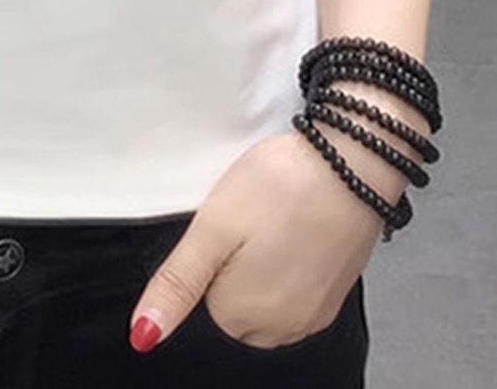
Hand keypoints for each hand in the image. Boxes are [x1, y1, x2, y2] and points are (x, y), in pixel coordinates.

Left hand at [129, 129, 382, 351]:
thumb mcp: (212, 229)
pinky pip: (297, 287)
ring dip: (266, 264)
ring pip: (267, 294)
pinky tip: (297, 226)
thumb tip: (143, 335)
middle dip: (236, 264)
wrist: (353, 161)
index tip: (228, 225)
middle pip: (235, 302)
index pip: (203, 299)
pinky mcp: (338, 293)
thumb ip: (177, 283)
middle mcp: (283, 328)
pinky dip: (293, 261)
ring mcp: (315, 314)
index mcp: (244, 317)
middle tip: (251, 219)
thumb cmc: (281, 188)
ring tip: (276, 219)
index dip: (211, 255)